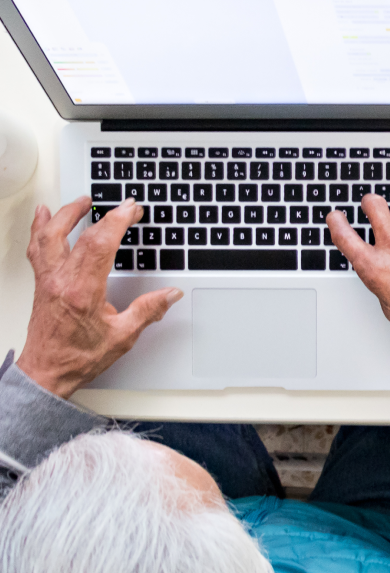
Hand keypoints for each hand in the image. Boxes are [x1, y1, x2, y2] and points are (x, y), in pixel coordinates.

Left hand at [17, 197, 182, 397]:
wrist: (47, 372)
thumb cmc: (78, 357)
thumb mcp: (122, 336)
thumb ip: (148, 311)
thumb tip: (170, 295)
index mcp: (83, 291)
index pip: (100, 244)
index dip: (118, 221)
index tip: (132, 210)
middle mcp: (61, 281)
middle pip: (80, 235)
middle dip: (106, 215)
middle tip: (123, 206)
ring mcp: (48, 279)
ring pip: (50, 235)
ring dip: (67, 213)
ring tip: (82, 201)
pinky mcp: (41, 282)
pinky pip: (37, 247)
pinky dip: (40, 228)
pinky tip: (43, 216)